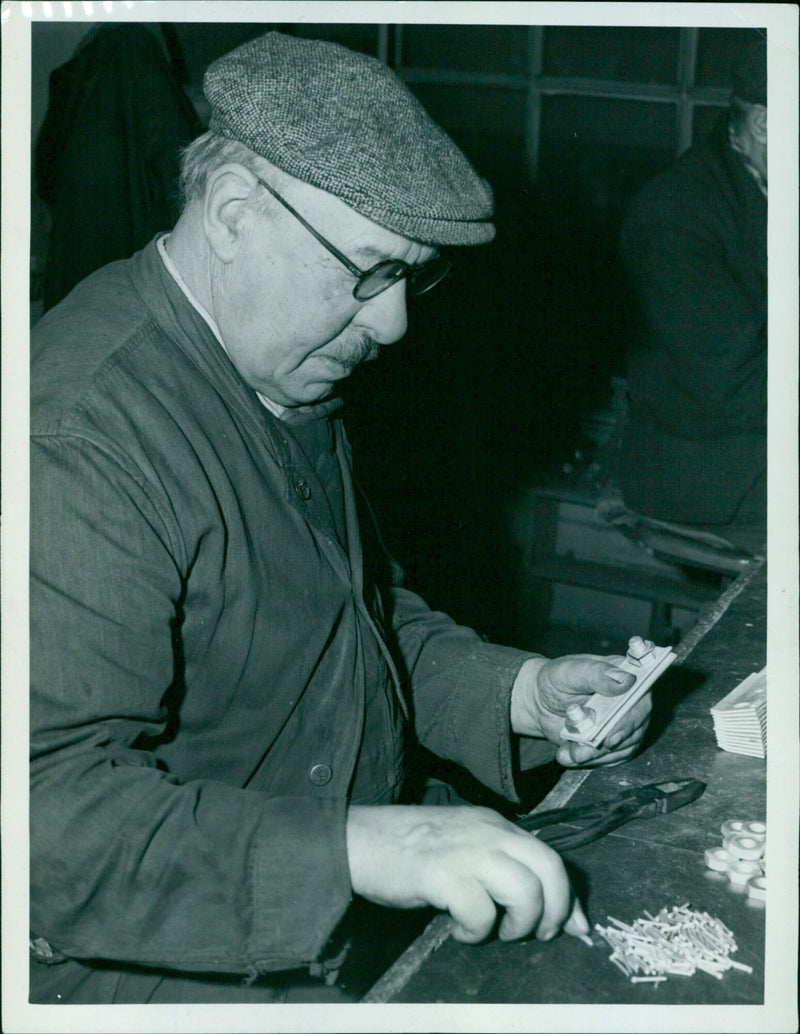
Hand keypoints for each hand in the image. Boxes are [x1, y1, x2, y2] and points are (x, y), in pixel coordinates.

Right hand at [346, 804, 590, 944]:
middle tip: (534, 934)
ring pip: (526, 891)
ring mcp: (467, 850)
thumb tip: (542, 906)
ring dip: (517, 925)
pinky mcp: (443, 874)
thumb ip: (499, 865)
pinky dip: (475, 932)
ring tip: (492, 931)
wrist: (360, 839)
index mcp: (495, 823)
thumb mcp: (464, 845)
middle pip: (550, 869)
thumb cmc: (410, 848)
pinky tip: (457, 929)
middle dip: (555, 912)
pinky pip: (481, 913)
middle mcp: (489, 831)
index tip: (575, 926)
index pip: (551, 856)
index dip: (569, 897)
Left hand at [510, 652, 651, 766]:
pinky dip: (590, 761)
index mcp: (626, 676)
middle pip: (634, 729)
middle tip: (580, 752)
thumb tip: (626, 681)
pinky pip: (611, 758)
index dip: (631, 720)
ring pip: (623, 748)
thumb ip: (596, 673)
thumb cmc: (557, 679)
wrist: (541, 702)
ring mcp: (624, 723)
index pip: (641, 699)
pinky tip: (567, 755)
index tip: (612, 737)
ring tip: (569, 754)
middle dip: (606, 745)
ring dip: (595, 755)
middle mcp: (631, 701)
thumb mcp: (570, 671)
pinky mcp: (614, 742)